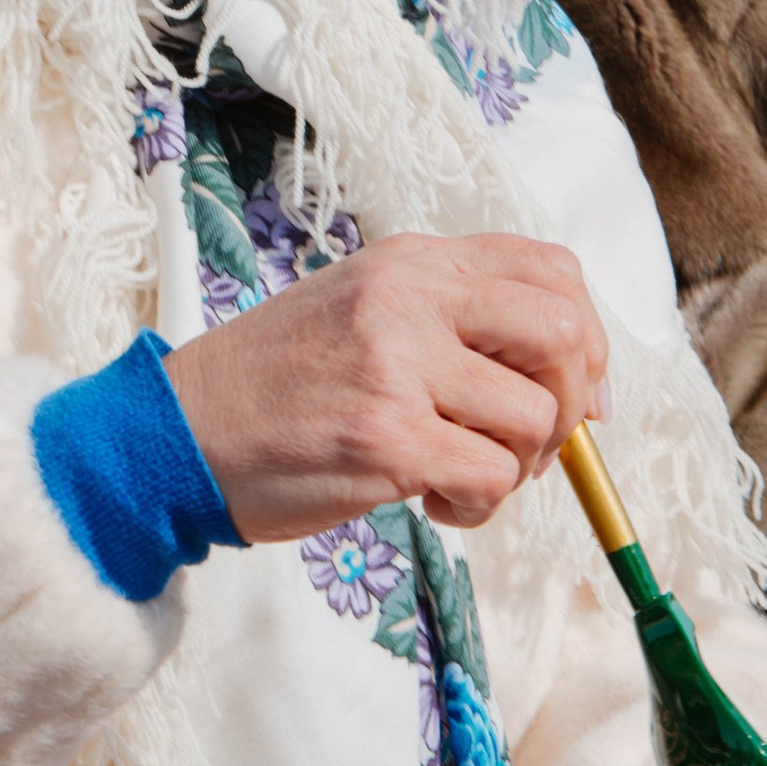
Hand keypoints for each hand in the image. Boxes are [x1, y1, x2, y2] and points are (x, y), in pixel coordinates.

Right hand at [164, 232, 606, 540]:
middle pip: (563, 335)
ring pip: (535, 420)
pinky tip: (431, 500)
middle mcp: (410, 298)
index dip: (586, 338)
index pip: (552, 271)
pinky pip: (491, 477)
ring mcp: (397, 366)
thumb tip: (577, 384)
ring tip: (457, 475)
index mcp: (413, 261)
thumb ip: (456, 322)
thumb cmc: (279, 384)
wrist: (179, 432)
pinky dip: (478, 504)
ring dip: (516, 469)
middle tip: (530, 445)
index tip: (573, 392)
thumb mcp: (366, 312)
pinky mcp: (386, 439)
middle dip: (570, 405)